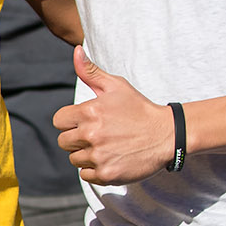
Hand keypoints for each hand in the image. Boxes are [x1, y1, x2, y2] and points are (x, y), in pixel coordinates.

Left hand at [53, 47, 174, 185]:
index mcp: (89, 112)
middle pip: (64, 142)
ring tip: (107, 146)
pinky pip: (85, 175)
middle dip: (76, 139)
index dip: (70, 121)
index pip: (59, 121)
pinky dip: (95, 170)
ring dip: (86, 155)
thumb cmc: (139, 108)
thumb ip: (91, 71)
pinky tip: (111, 159)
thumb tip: (76, 50)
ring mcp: (99, 156)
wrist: (167, 134)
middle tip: (98, 135)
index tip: (87, 121)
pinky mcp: (107, 174)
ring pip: (75, 159)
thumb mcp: (116, 86)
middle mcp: (91, 134)